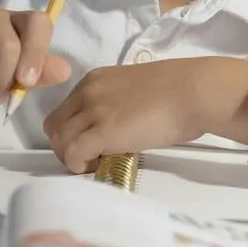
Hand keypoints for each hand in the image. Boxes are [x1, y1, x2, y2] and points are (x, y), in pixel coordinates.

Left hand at [43, 58, 247, 172]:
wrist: (193, 91)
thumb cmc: (178, 91)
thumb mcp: (136, 90)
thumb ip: (119, 103)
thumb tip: (118, 125)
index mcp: (95, 80)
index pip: (64, 110)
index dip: (73, 131)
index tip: (91, 143)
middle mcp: (88, 92)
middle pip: (54, 126)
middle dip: (66, 146)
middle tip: (90, 158)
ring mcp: (93, 111)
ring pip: (60, 141)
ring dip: (72, 158)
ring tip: (97, 163)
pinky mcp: (102, 132)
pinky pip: (72, 154)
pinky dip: (78, 165)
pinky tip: (98, 166)